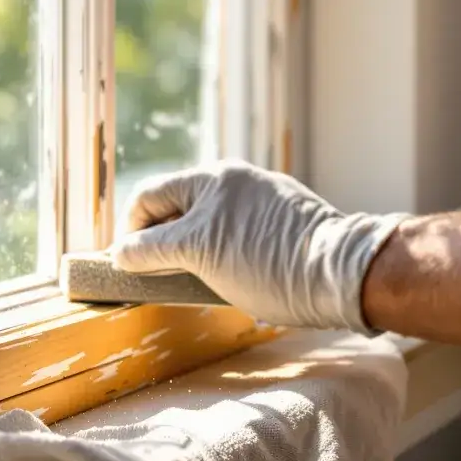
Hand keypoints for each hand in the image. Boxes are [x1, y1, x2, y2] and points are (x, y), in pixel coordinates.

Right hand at [110, 160, 408, 331]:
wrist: (340, 273)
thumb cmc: (265, 261)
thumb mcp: (198, 253)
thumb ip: (153, 248)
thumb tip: (120, 252)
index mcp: (210, 178)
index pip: (148, 196)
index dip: (129, 232)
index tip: (126, 267)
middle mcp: (235, 180)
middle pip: (177, 207)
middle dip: (160, 241)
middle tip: (155, 277)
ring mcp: (261, 199)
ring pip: (207, 223)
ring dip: (190, 250)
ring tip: (191, 282)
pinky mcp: (282, 220)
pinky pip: (236, 232)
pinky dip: (221, 252)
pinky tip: (229, 277)